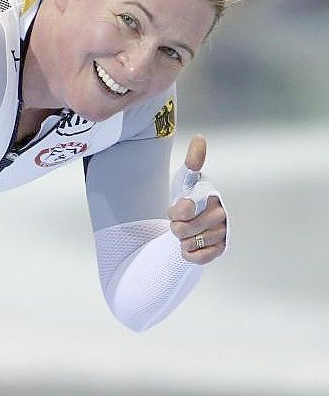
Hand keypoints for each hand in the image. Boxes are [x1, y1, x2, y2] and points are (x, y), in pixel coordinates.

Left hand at [167, 135, 227, 264]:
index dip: (174, 212)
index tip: (177, 209)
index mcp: (210, 197)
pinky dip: (190, 253)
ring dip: (182, 240)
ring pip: (187, 244)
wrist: (196, 220)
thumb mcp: (187, 179)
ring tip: (189, 231)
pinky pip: (197, 257)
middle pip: (180, 230)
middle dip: (175, 227)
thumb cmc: (191, 197)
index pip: (182, 210)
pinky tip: (193, 244)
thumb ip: (193, 161)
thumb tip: (200, 138)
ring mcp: (221, 233)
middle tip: (181, 222)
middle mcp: (220, 215)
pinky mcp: (220, 250)